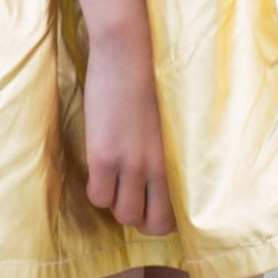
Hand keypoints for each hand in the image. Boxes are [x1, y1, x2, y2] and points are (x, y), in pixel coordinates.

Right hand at [81, 25, 174, 234]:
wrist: (129, 53)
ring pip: (124, 215)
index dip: (163, 216)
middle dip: (141, 219)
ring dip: (117, 205)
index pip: (179, 212)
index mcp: (179, 160)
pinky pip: (98, 197)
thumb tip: (161, 174)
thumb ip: (170, 153)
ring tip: (113, 183)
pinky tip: (98, 172)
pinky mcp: (103, 155)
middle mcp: (160, 168)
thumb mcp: (171, 125)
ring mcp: (131, 164)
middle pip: (154, 224)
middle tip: (130, 200)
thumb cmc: (152, 81)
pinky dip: (97, 192)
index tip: (153, 205)